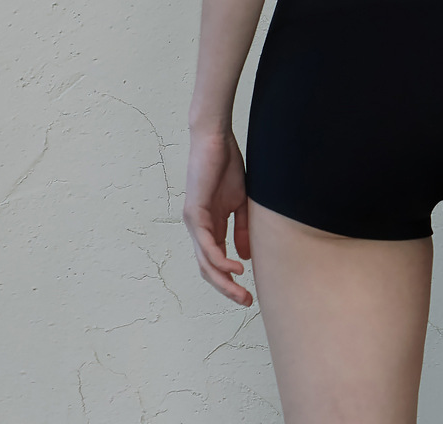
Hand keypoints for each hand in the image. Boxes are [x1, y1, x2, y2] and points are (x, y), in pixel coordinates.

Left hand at [183, 121, 255, 304]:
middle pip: (208, 269)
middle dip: (227, 289)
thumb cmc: (226, 165)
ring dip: (224, 281)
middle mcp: (198, 229)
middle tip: (246, 303)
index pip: (217, 261)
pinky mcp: (194, 214)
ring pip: (205, 263)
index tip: (249, 294)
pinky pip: (207, 245)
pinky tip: (235, 268)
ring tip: (242, 294)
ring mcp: (194, 222)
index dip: (231, 280)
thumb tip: (244, 258)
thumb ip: (241, 229)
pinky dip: (220, 260)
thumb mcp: (240, 202)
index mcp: (210, 226)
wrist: (215, 138)